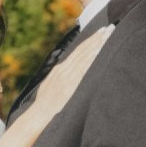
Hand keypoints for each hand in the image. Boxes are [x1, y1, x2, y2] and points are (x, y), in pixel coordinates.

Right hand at [0, 26, 112, 146]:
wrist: (35, 119)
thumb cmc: (42, 108)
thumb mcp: (48, 89)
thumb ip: (58, 81)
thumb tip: (65, 75)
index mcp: (58, 71)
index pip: (76, 53)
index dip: (89, 42)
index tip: (100, 32)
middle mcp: (63, 72)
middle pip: (82, 51)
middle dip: (96, 39)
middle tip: (109, 27)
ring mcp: (66, 79)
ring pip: (84, 57)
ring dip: (96, 45)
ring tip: (108, 34)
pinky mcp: (70, 87)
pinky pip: (83, 70)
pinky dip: (91, 59)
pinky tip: (100, 51)